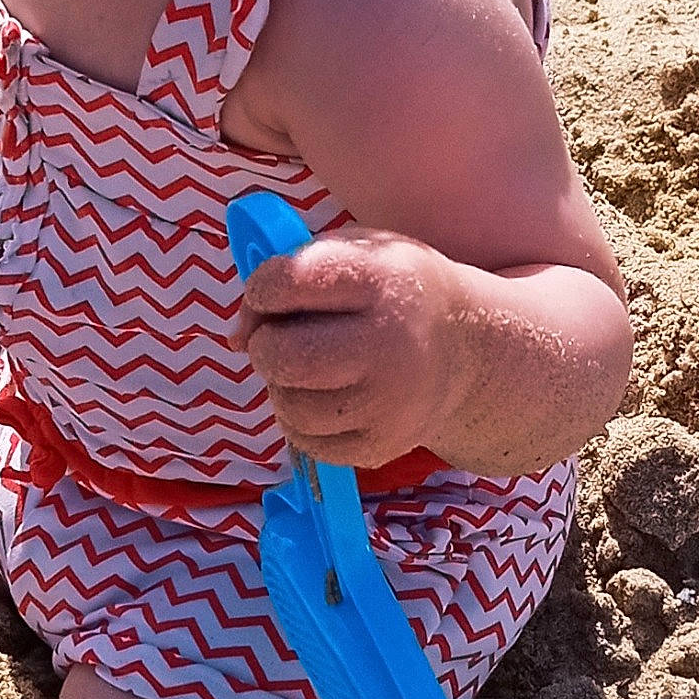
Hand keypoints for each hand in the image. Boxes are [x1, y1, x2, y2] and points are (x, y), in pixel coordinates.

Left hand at [232, 226, 468, 468]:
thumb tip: (234, 336)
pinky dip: (299, 417)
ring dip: (281, 383)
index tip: (270, 290)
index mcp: (379, 280)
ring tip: (306, 365)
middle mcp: (390, 344)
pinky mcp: (382, 445)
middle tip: (280, 337)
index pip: (288, 283)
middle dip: (264, 344)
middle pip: (284, 356)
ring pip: (289, 405)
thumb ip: (288, 275)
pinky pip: (306, 442)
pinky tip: (322, 394)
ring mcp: (389, 403)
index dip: (262, 287)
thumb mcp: (353, 252)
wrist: (464, 348)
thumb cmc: (388, 290)